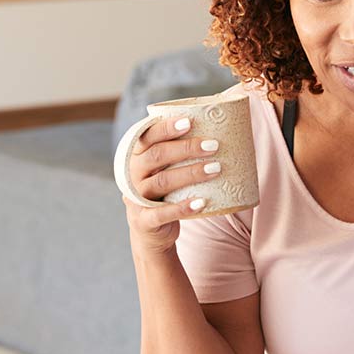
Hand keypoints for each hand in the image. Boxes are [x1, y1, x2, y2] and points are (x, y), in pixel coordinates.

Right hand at [123, 115, 222, 254]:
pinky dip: (182, 207)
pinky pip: (162, 213)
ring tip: (216, 169)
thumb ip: (180, 154)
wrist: (151, 231)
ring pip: (162, 181)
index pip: (147, 137)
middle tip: (214, 145)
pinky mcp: (144, 221)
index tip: (189, 122)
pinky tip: (202, 202)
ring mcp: (136, 199)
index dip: (165, 128)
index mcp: (137, 158)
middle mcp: (132, 175)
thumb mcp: (166, 171)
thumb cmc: (166, 193)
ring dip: (191, 173)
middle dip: (186, 148)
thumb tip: (220, 129)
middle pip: (156, 156)